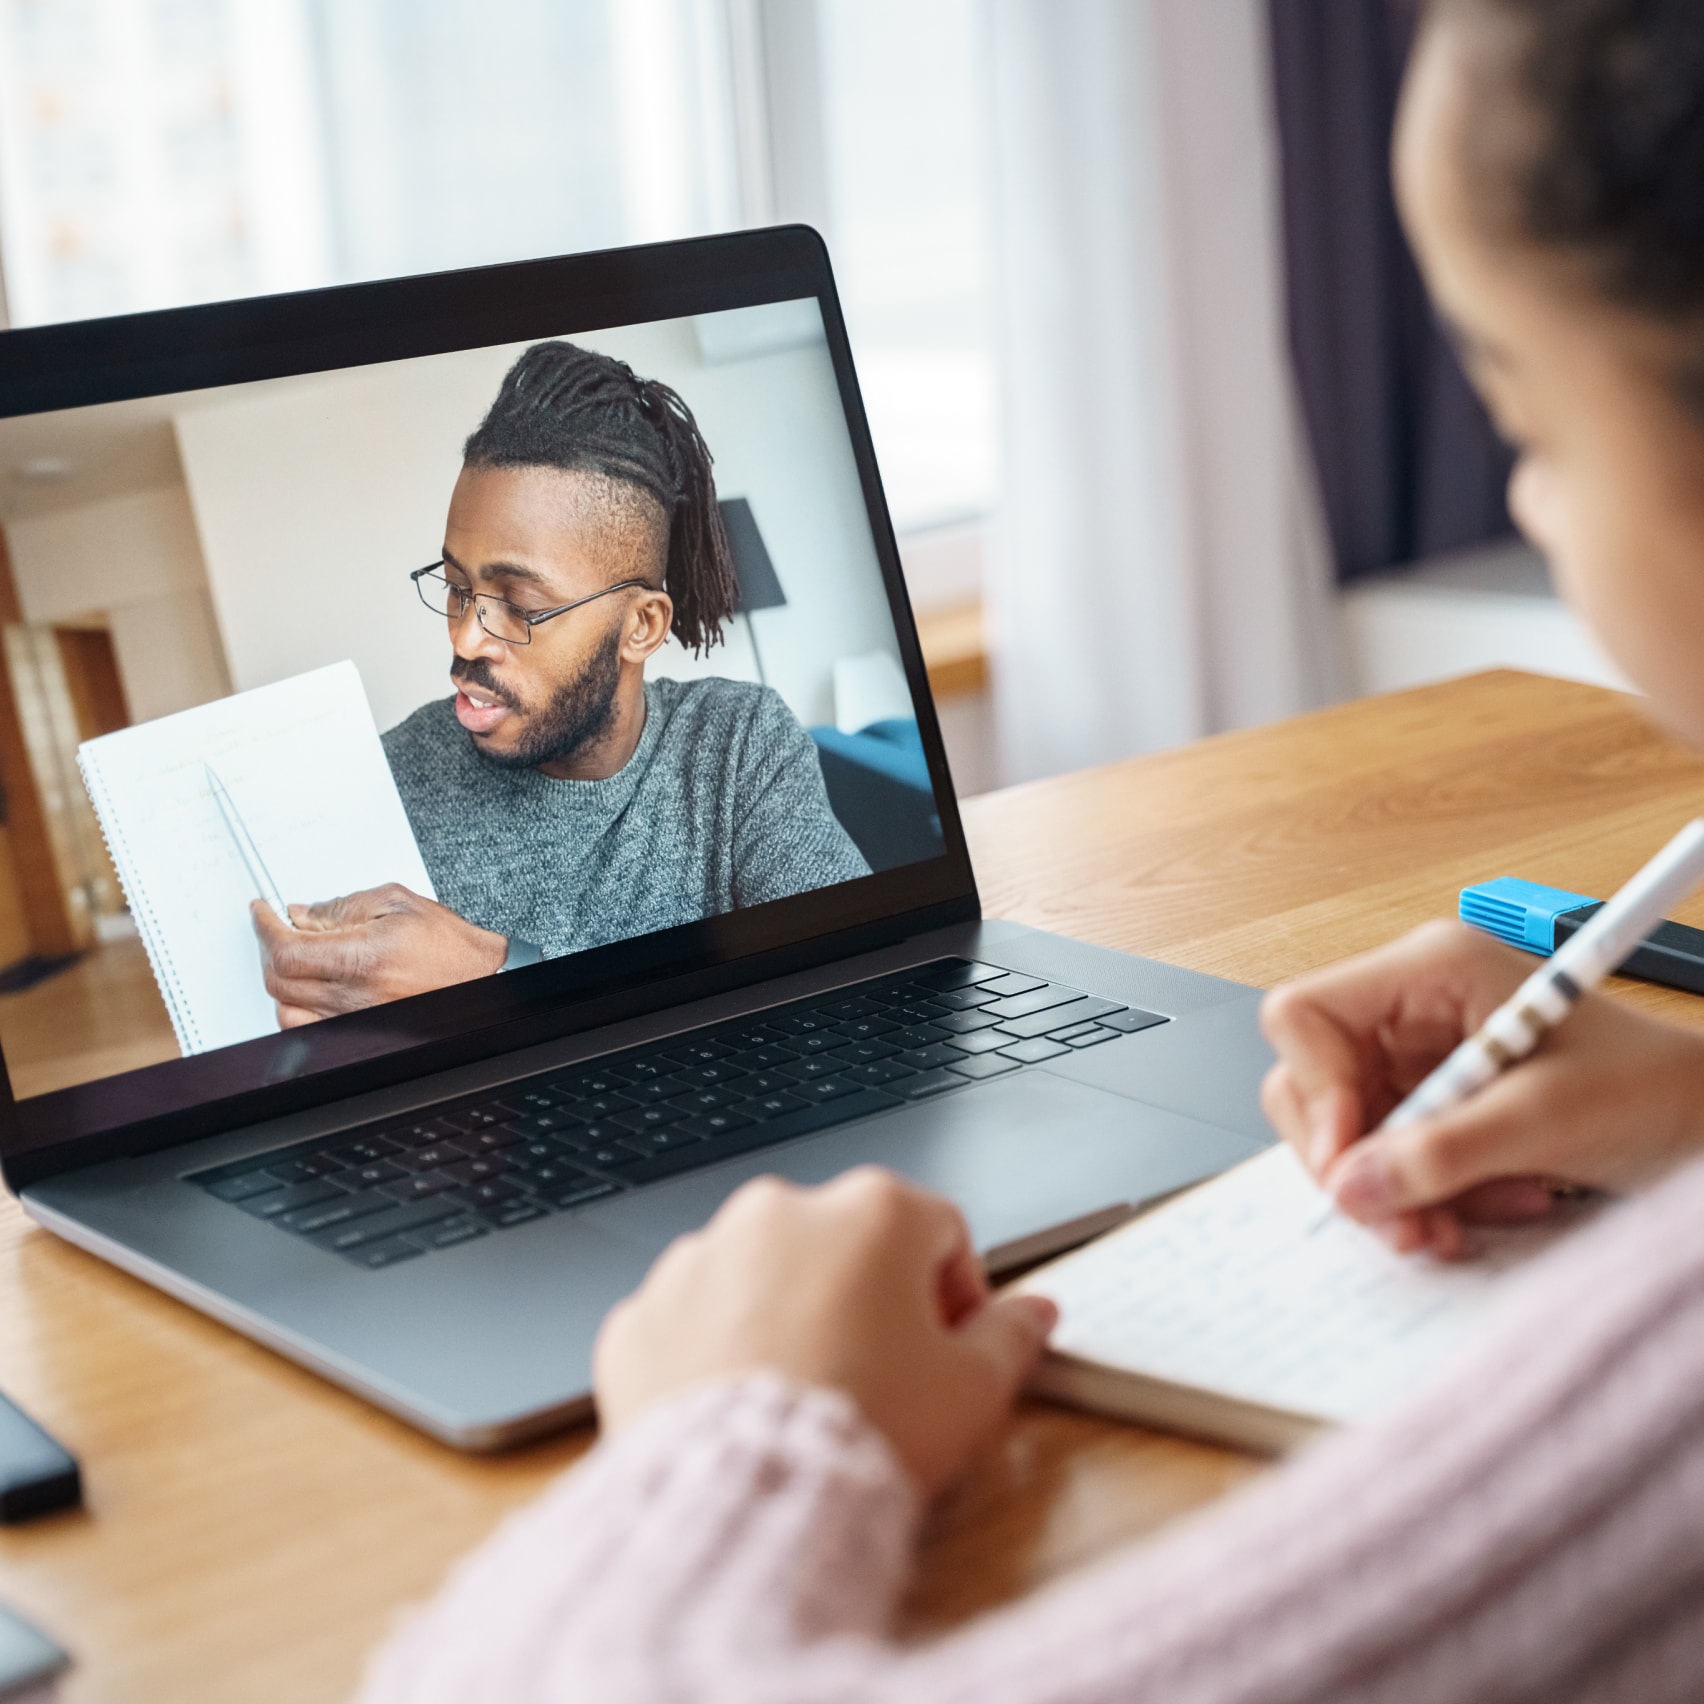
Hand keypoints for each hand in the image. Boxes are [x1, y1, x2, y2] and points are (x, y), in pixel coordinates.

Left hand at [250, 884, 507, 1026]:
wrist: (481, 979)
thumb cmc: (450, 946)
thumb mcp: (397, 903)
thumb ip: (344, 907)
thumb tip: (303, 914)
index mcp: (364, 956)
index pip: (286, 949)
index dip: (264, 928)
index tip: (262, 913)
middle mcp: (356, 993)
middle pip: (278, 980)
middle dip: (269, 948)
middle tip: (278, 928)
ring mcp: (355, 1017)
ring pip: (285, 1010)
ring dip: (280, 981)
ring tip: (294, 957)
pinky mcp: (359, 1030)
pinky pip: (307, 1029)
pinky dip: (295, 1008)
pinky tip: (307, 988)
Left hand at [594, 1168, 1057, 1495]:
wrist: (748, 1500)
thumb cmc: (866, 1435)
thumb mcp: (973, 1392)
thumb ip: (1011, 1337)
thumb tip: (1035, 1313)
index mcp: (872, 1211)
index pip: (938, 1230)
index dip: (956, 1294)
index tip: (950, 1349)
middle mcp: (780, 1211)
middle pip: (844, 1244)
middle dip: (866, 1300)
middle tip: (880, 1380)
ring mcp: (700, 1257)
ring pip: (762, 1275)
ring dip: (786, 1317)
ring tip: (805, 1398)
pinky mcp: (641, 1313)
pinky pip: (691, 1320)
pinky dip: (714, 1353)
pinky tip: (741, 1409)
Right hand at [1260, 920, 1703, 1256]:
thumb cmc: (1653, 1088)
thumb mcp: (1548, 1119)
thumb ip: (1442, 1152)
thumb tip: (1350, 1185)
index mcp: (1428, 970)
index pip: (1305, 1016)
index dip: (1313, 1087)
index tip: (1347, 1161)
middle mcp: (1409, 1008)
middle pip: (1312, 1082)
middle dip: (1353, 1160)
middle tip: (1404, 1224)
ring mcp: (1416, 1057)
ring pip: (1345, 1133)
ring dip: (1396, 1192)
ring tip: (1460, 1228)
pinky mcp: (1432, 1104)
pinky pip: (1388, 1160)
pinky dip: (1426, 1199)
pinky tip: (1488, 1209)